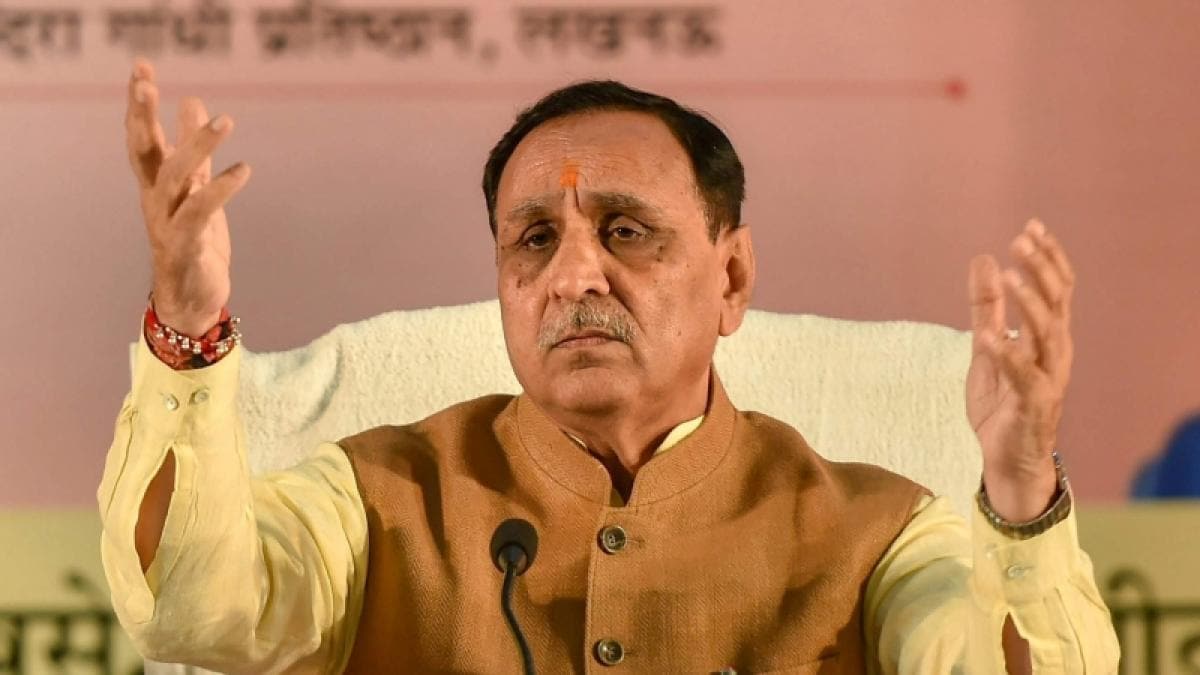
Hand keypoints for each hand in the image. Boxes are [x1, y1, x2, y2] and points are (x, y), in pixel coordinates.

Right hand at [126, 59, 249, 336]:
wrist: (192, 299)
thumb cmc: (194, 240)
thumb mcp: (196, 187)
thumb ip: (192, 148)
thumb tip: (192, 102)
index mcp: (155, 185)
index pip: (142, 136)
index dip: (139, 104)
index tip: (140, 68)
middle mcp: (155, 200)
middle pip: (143, 152)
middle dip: (143, 116)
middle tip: (146, 83)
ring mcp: (167, 222)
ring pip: (175, 177)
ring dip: (196, 147)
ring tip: (225, 120)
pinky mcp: (187, 245)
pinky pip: (200, 212)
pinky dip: (220, 189)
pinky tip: (243, 169)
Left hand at [966, 219, 1074, 521]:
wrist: (1007, 459)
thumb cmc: (1002, 403)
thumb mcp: (987, 347)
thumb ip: (985, 307)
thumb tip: (982, 260)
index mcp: (1048, 338)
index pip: (1057, 289)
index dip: (1048, 257)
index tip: (1031, 227)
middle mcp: (1055, 354)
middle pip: (1057, 303)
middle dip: (1040, 270)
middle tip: (1020, 242)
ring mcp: (1047, 379)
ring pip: (1048, 335)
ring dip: (1029, 304)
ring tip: (1009, 278)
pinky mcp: (1033, 405)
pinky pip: (1024, 376)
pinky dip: (1008, 354)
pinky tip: (990, 336)